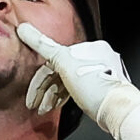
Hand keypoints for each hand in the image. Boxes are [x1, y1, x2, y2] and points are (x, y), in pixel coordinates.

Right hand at [16, 23, 139, 135]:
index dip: (40, 77)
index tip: (31, 92)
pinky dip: (65, 98)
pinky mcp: (102, 91)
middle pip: (62, 71)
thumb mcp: (64, 63)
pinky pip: (78, 91)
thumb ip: (43, 45)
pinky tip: (57, 106)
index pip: (56, 59)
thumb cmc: (94, 87)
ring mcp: (101, 75)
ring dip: (53, 96)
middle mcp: (98, 58)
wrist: (117, 111)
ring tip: (44, 109)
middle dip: (46, 89)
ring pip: (69, 82)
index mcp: (90, 47)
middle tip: (35, 103)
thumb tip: (23, 28)